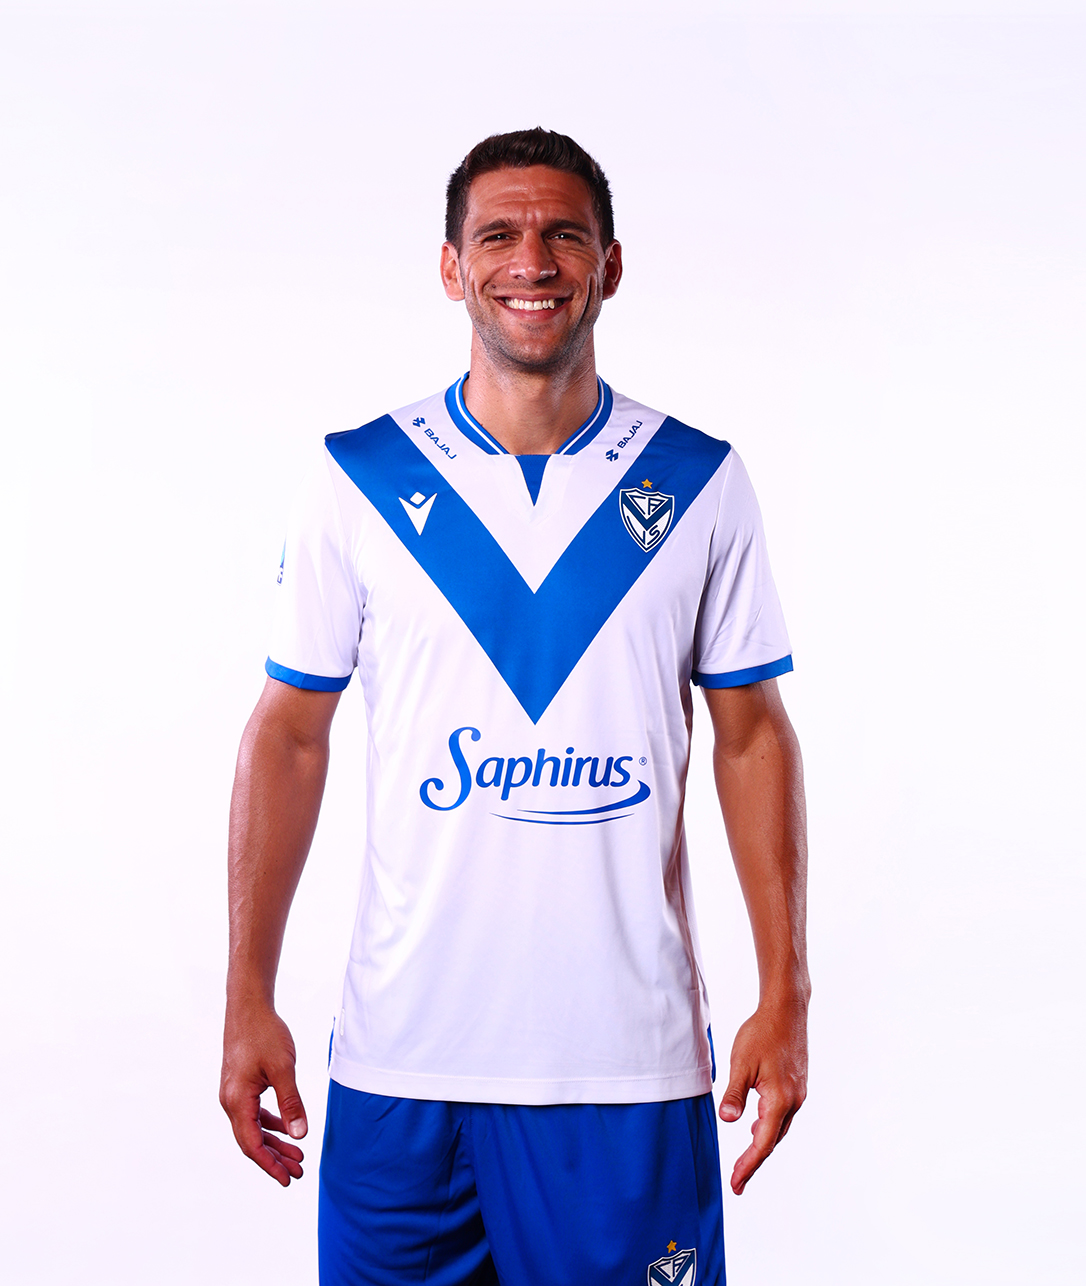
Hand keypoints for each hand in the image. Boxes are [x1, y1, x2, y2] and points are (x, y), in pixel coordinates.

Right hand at [219, 1002, 307, 1185]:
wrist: (249, 1007)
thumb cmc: (264, 1034)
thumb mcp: (283, 1069)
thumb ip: (291, 1103)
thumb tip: (299, 1135)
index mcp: (237, 1101)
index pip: (252, 1144)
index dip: (270, 1165)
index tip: (288, 1179)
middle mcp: (231, 1101)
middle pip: (252, 1140)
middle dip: (275, 1158)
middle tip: (299, 1172)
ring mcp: (234, 1094)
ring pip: (254, 1128)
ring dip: (275, 1142)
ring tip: (297, 1155)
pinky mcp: (241, 1086)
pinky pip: (254, 1113)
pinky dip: (270, 1124)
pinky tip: (286, 1129)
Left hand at [717, 1000, 807, 1194]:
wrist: (786, 1010)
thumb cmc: (762, 1033)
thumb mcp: (741, 1063)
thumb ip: (734, 1094)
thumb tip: (728, 1121)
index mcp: (780, 1100)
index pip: (763, 1143)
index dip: (748, 1165)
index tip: (736, 1184)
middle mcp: (794, 1101)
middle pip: (773, 1140)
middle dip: (755, 1160)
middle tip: (738, 1179)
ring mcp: (798, 1093)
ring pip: (779, 1127)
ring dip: (762, 1143)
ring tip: (745, 1159)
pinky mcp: (796, 1084)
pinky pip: (782, 1114)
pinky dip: (769, 1125)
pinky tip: (757, 1125)